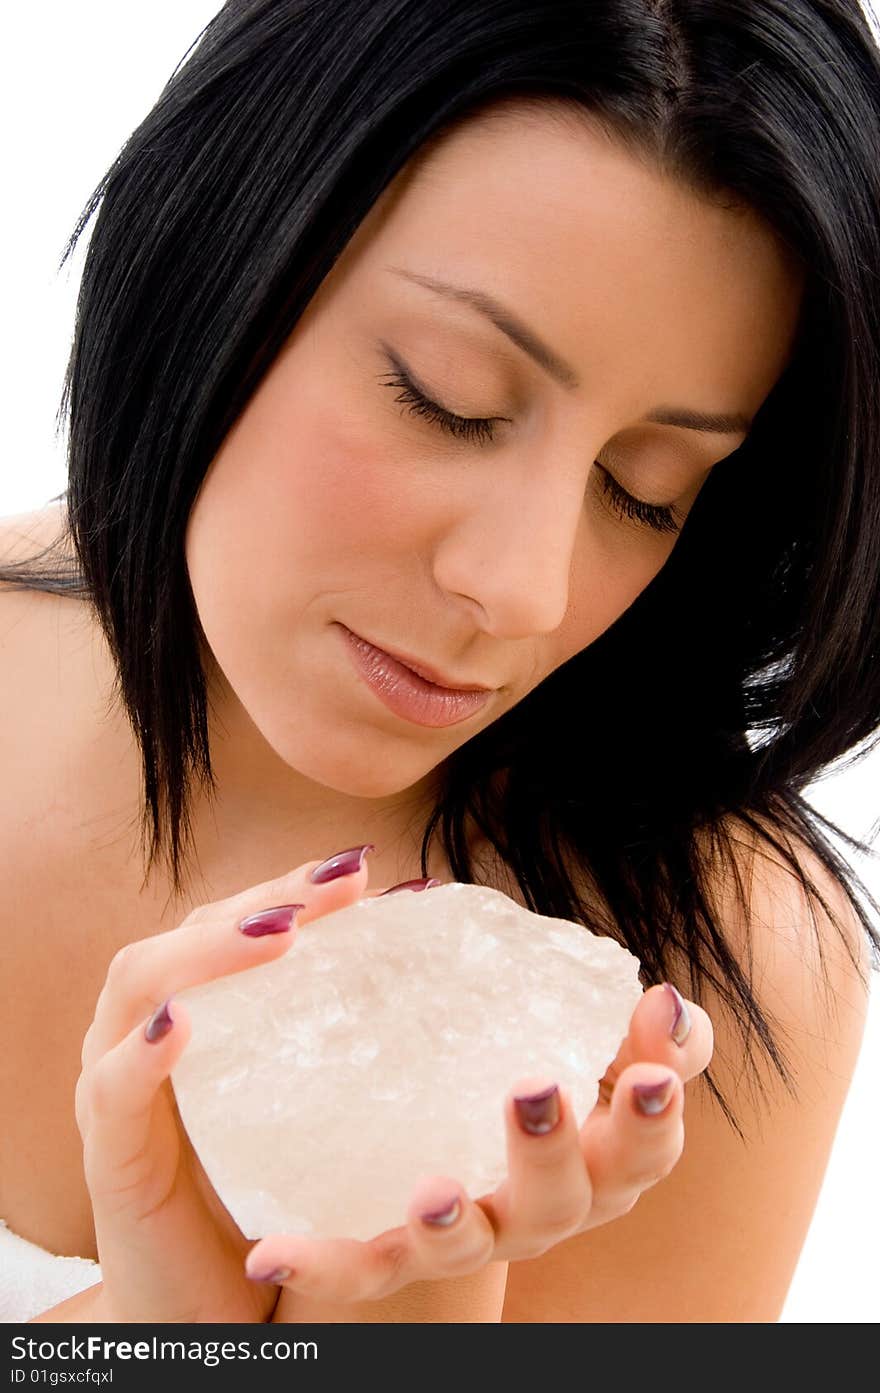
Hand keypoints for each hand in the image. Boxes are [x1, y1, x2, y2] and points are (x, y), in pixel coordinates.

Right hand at [74, 844, 375, 1322]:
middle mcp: (146, 1034)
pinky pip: (112, 1090)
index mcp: (197, 1014)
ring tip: (281, 934)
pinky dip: (142, 1052)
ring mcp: (118, 1088)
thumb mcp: (311, 1108)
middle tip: (342, 883)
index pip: (234, 921)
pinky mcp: (109, 1156)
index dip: (294, 885)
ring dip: (208, 951)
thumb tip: (437, 978)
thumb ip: (344, 1045)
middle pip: (189, 931)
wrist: (213, 1309)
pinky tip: (181, 1025)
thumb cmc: (268, 1196)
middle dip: (265, 898)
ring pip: (138, 983)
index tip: (366, 870)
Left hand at [255, 980, 712, 1312]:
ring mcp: (473, 1234)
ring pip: (474, 1246)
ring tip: (433, 1192)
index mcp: (597, 1154)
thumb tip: (664, 997)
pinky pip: (363, 1266)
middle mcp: (544, 1206)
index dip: (659, 1100)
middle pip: (571, 1200)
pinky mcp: (397, 1252)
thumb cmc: (522, 1072)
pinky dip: (322, 1263)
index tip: (651, 1054)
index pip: (648, 1137)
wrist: (433, 1147)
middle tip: (535, 1088)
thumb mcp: (582, 1036)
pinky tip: (270, 1250)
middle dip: (557, 1150)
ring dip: (456, 1221)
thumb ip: (629, 1018)